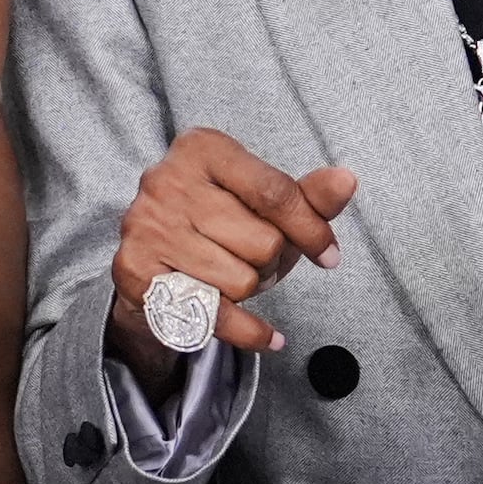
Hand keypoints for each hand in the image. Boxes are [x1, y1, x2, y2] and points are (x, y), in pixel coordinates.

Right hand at [104, 128, 355, 390]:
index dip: (312, 230)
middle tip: (249, 257)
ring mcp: (147, 226)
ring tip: (229, 275)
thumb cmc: (218, 225)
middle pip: (262, 241)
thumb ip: (308, 195)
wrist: (152, 261)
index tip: (327, 253)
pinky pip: (216, 314)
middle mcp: (166, 180)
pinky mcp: (136, 271)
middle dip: (270, 261)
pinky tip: (266, 335)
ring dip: (249, 289)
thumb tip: (346, 180)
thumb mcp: (265, 204)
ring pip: (241, 280)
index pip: (275, 193)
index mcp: (202, 148)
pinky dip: (249, 332)